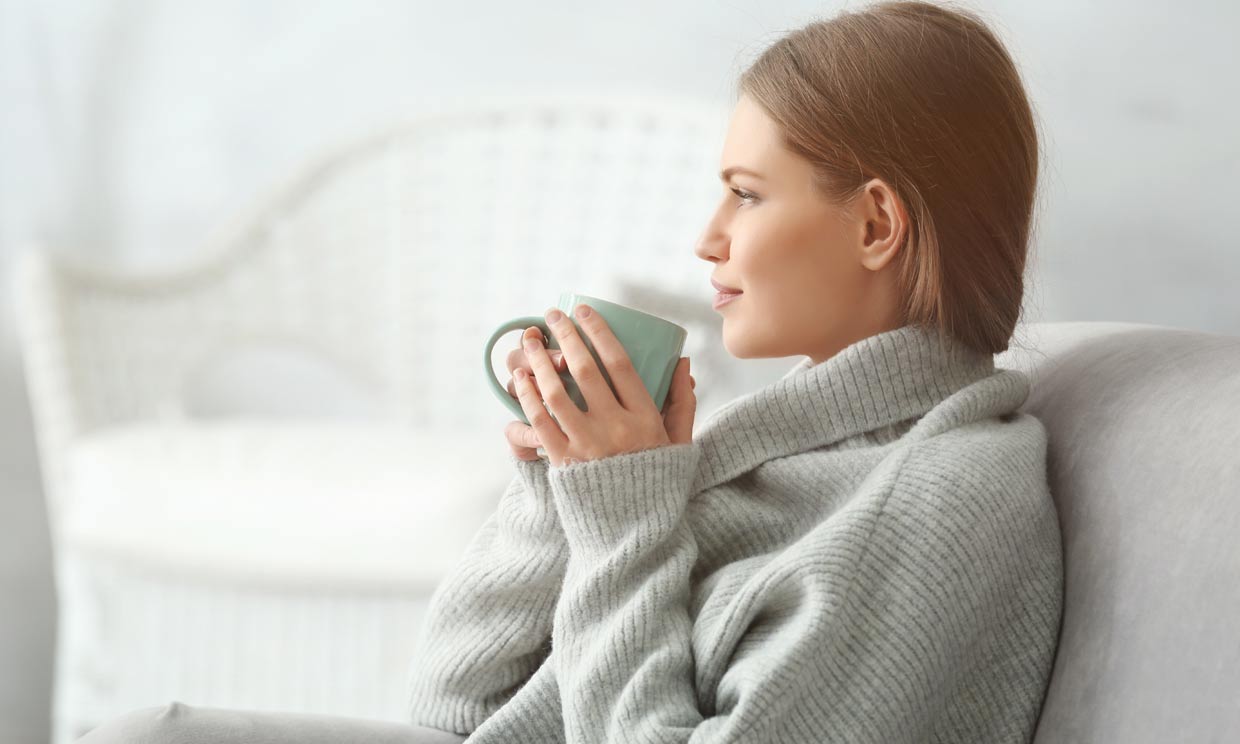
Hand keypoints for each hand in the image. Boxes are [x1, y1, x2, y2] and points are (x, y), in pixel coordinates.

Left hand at [511, 304, 695, 468]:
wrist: (634, 531)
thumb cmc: (658, 481)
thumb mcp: (679, 441)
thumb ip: (682, 402)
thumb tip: (683, 362)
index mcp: (645, 418)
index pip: (620, 363)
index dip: (599, 332)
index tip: (584, 311)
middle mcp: (615, 427)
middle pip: (585, 370)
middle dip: (566, 336)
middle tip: (553, 315)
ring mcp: (587, 445)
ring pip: (556, 393)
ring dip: (538, 363)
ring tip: (528, 342)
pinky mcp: (564, 462)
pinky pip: (540, 422)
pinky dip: (528, 397)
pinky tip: (522, 379)